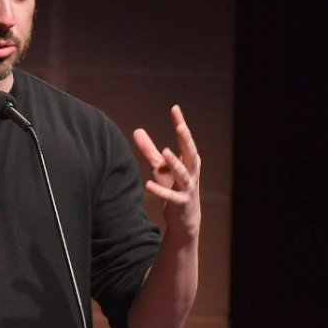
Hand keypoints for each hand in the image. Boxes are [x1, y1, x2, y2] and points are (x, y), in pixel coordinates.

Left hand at [133, 105, 201, 239]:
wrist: (185, 219)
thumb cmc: (173, 188)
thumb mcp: (160, 168)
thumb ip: (149, 150)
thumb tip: (136, 129)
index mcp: (188, 162)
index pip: (185, 140)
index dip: (180, 124)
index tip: (175, 108)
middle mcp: (191, 173)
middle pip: (190, 153)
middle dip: (186, 140)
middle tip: (181, 126)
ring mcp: (187, 188)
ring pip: (183, 174)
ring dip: (175, 163)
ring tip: (166, 151)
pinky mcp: (180, 203)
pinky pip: (170, 197)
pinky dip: (160, 191)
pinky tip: (148, 185)